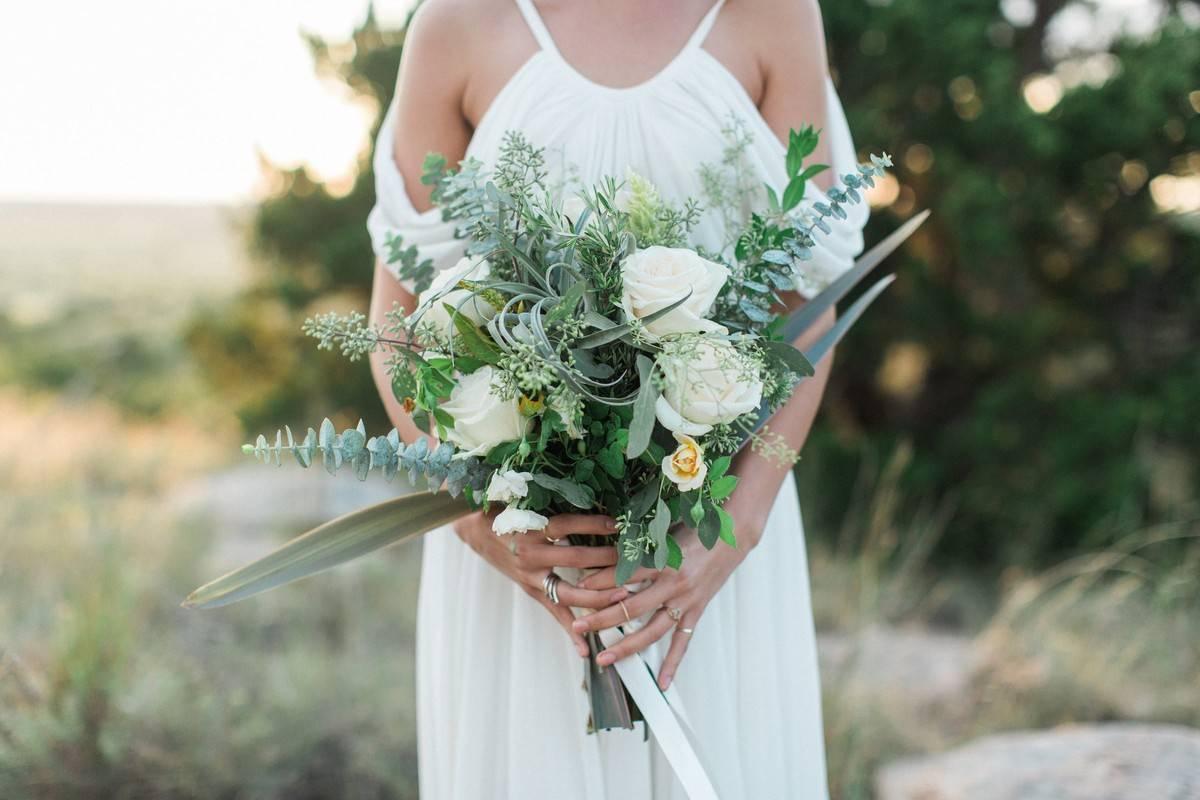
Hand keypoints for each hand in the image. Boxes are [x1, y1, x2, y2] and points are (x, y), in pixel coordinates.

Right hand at [453, 511, 630, 657]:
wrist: (473, 530)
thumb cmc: (506, 510)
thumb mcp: (526, 502)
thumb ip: (554, 503)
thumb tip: (591, 491)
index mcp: (531, 527)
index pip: (567, 524)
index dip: (593, 523)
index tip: (618, 523)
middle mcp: (531, 553)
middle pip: (575, 558)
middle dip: (607, 560)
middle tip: (633, 561)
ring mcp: (531, 576)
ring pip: (568, 592)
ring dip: (598, 596)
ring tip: (624, 597)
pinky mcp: (530, 591)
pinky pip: (553, 614)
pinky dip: (570, 631)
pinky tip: (586, 648)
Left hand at [571, 522, 754, 689]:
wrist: (732, 534)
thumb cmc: (694, 528)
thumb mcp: (663, 532)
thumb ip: (638, 545)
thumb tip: (606, 552)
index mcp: (663, 559)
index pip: (623, 574)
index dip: (598, 580)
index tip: (577, 586)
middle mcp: (673, 583)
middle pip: (631, 607)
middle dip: (601, 618)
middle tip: (578, 626)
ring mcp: (686, 600)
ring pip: (652, 630)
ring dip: (626, 646)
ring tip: (604, 658)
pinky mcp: (697, 610)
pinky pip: (683, 641)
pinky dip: (673, 663)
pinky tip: (662, 683)